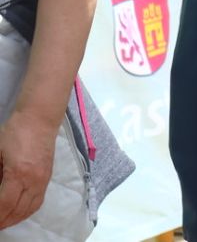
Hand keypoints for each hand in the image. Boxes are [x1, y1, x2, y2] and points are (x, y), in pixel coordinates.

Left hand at [0, 112, 57, 228]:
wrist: (40, 118)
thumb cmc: (15, 131)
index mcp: (19, 173)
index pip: (5, 204)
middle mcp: (34, 180)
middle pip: (18, 210)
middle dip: (4, 221)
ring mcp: (43, 179)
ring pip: (30, 208)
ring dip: (16, 218)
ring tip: (4, 222)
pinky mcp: (48, 176)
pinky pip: (39, 200)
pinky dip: (27, 210)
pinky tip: (19, 211)